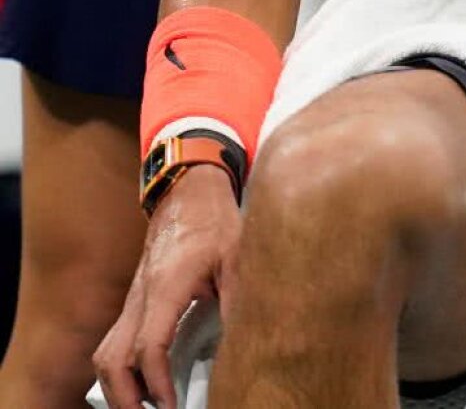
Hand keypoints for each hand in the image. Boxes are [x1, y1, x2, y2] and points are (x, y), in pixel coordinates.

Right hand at [94, 166, 240, 408]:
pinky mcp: (134, 301)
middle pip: (112, 360)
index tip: (171, 406)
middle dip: (124, 398)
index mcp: (166, 287)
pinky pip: (114, 343)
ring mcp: (133, 299)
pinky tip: (144, 384)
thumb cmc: (213, 221)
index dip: (157, 383)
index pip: (149, 347)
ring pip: (106, 354)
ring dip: (118, 388)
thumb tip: (248, 338)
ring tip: (147, 408)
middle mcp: (141, 297)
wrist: (188, 191)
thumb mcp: (236, 255)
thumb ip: (238, 296)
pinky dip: (121, 370)